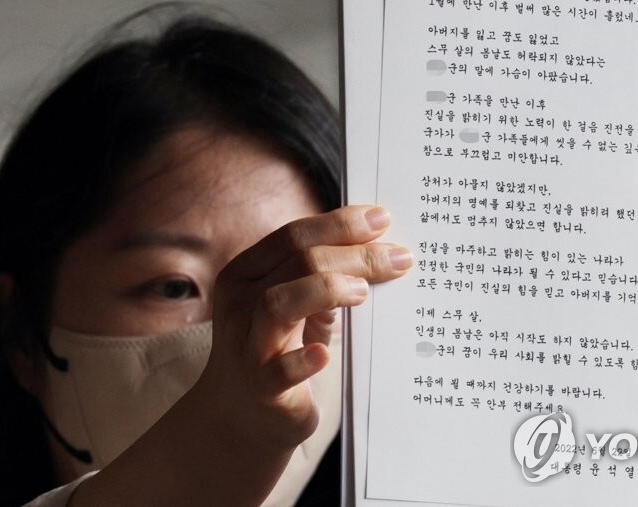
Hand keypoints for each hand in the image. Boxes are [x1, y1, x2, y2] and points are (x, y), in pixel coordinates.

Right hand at [71, 205, 411, 506]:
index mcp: (247, 272)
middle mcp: (239, 303)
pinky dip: (301, 360)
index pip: (293, 235)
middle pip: (296, 262)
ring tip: (364, 292)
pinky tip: (324, 353)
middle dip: (353, 255)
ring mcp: (246, 345)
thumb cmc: (278, 349)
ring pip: (278, 304)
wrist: (241, 416)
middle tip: (398, 258)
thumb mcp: (294, 306)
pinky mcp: (260, 388)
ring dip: (327, 290)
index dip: (340, 224)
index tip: (383, 220)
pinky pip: (277, 372)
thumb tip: (380, 248)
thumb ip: (321, 277)